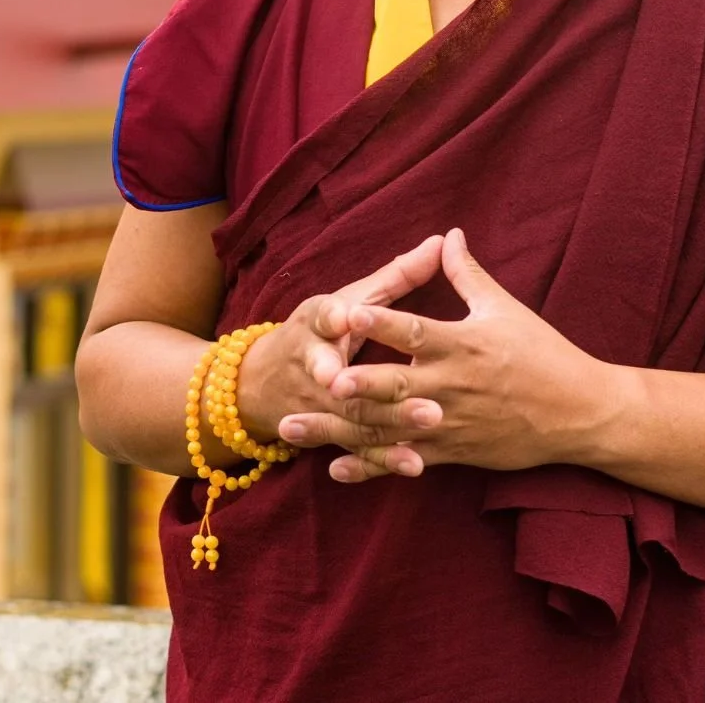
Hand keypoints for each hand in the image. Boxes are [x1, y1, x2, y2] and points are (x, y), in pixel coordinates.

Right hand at [234, 235, 443, 445]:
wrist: (260, 382)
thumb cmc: (322, 329)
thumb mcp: (350, 297)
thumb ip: (397, 274)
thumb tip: (443, 241)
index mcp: (316, 322)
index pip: (325, 317)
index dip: (337, 318)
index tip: (351, 316)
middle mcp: (311, 364)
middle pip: (342, 374)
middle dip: (374, 382)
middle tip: (421, 388)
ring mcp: (317, 403)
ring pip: (353, 415)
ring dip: (389, 422)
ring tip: (431, 420)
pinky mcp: (326, 432)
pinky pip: (356, 447)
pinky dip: (382, 458)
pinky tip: (414, 464)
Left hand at [278, 229, 616, 483]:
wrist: (578, 412)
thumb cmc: (543, 353)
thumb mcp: (505, 308)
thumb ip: (467, 274)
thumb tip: (449, 235)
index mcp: (462, 345)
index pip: (415, 330)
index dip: (381, 320)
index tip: (348, 311)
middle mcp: (451, 386)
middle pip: (394, 385)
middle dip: (355, 384)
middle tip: (319, 379)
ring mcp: (449, 423)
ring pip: (387, 429)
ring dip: (339, 430)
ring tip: (295, 428)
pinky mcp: (453, 452)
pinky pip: (404, 460)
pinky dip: (370, 466)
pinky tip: (335, 469)